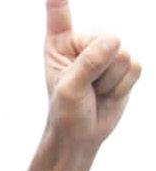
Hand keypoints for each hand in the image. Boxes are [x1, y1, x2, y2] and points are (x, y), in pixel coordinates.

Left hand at [44, 0, 140, 145]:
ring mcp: (107, 52)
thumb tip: (114, 40)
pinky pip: (136, 68)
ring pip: (123, 56)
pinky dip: (122, 86)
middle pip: (107, 41)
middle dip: (99, 71)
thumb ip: (88, 63)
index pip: (60, 16)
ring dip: (110, 82)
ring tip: (95, 91)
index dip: (59, 1)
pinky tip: (108, 93)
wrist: (81, 134)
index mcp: (60, 44)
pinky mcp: (125, 64)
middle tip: (85, 88)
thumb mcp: (69, 89)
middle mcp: (84, 43)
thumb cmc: (66, 112)